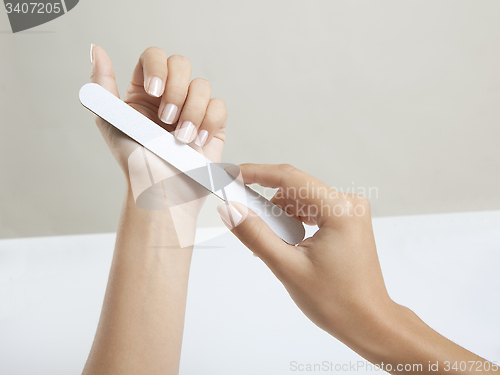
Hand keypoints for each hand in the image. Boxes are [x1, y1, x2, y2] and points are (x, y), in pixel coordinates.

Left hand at [90, 45, 226, 217]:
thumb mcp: (110, 121)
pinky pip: (219, 107)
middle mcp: (170, 97)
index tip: (154, 91)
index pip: (154, 58)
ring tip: (181, 138)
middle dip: (176, 91)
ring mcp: (193, 111)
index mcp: (145, 93)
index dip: (158, 67)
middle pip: (181, 64)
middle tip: (166, 119)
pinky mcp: (212, 126)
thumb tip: (96, 51)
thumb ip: (102, 85)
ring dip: (191, 112)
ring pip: (202, 85)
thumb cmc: (135, 164)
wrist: (161, 193)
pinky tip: (197, 141)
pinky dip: (209, 123)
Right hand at [217, 164, 390, 342]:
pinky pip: (312, 210)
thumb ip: (255, 234)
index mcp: (340, 210)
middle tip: (244, 218)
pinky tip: (286, 242)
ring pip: (302, 200)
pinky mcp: (347, 222)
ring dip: (280, 216)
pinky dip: (293, 222)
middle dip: (267, 203)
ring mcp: (350, 212)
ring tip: (273, 244)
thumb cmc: (338, 302)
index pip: (289, 178)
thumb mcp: (287, 267)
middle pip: (295, 189)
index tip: (233, 174)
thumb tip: (232, 209)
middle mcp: (349, 204)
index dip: (256, 173)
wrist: (368, 321)